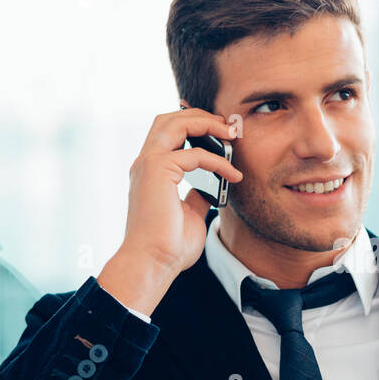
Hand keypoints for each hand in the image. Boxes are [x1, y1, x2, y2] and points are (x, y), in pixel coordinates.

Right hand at [98, 108, 242, 314]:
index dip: (194, 125)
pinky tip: (233, 175)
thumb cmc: (168, 247)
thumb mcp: (190, 214)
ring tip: (232, 134)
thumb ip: (196, 196)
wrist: (152, 264)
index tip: (223, 134)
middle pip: (169, 118)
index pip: (168, 132)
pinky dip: (218, 161)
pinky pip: (195, 154)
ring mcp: (148, 165)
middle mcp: (145, 163)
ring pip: (175, 123)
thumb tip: (208, 189)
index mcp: (150, 171)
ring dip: (207, 124)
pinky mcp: (157, 171)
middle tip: (229, 126)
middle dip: (201, 116)